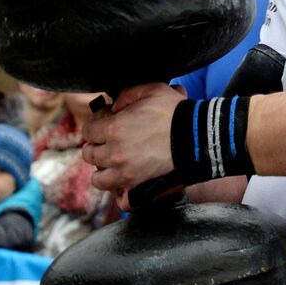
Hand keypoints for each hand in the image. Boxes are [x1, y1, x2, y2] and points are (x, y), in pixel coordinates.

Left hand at [81, 82, 186, 200]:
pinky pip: (117, 195)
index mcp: (113, 128)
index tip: (103, 127)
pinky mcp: (137, 186)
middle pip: (89, 154)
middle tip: (106, 144)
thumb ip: (127, 94)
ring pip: (98, 178)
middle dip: (96, 147)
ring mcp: (125, 172)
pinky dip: (116, 189)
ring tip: (112, 165)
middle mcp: (114, 152)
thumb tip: (114, 106)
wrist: (198, 137)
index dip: (95, 128)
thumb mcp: (151, 89)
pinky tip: (122, 181)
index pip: (88, 131)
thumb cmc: (176, 112)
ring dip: (102, 170)